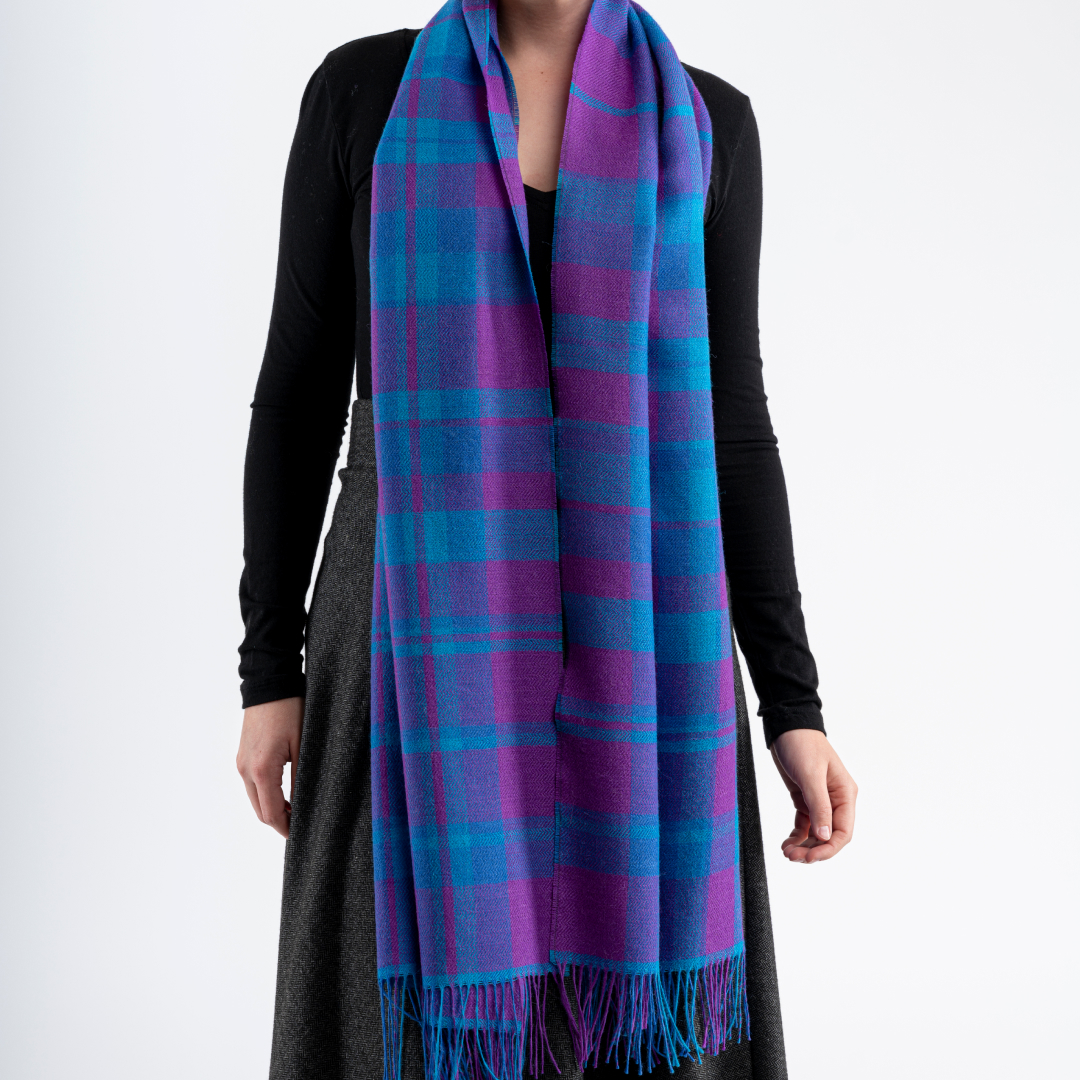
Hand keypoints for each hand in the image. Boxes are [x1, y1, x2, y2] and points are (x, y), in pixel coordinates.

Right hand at [236, 696, 303, 837]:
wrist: (270, 683)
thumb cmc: (289, 710)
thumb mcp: (303, 745)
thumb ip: (301, 778)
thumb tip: (303, 804)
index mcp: (262, 770)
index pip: (271, 813)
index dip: (285, 828)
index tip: (300, 835)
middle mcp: (245, 769)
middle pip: (260, 810)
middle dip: (279, 821)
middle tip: (301, 825)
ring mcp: (241, 762)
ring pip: (255, 798)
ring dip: (272, 808)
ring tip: (296, 810)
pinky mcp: (242, 755)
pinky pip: (252, 784)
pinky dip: (266, 794)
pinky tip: (284, 792)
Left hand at [770, 728, 856, 863]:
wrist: (786, 727)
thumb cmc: (802, 745)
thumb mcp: (810, 775)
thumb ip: (819, 805)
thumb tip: (826, 836)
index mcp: (845, 794)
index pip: (843, 831)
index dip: (829, 848)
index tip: (810, 858)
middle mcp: (836, 800)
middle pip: (830, 836)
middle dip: (813, 850)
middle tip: (792, 857)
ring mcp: (820, 800)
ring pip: (816, 833)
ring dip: (804, 846)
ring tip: (787, 852)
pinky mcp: (805, 798)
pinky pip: (805, 824)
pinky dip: (797, 836)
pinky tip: (786, 843)